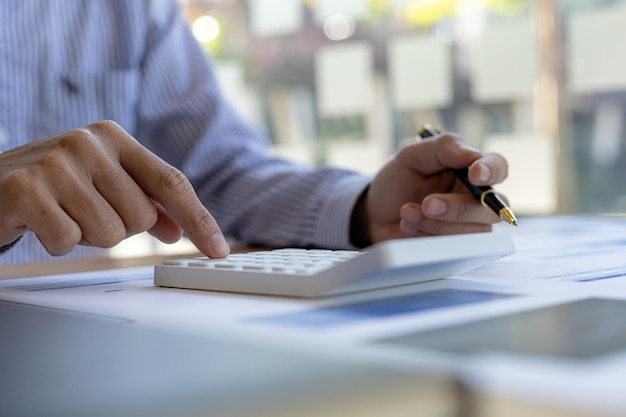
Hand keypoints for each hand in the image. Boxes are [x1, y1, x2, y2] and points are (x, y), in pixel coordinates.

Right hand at [0, 120, 229, 256]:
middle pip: (140, 217)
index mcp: (113, 137)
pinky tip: (40, 222)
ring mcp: (56, 163)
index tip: (218, 250)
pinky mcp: (26, 189)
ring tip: (62, 213)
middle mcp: (88, 142)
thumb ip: (143, 202)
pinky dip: (57, 243)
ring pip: (109, 233)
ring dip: (86, 236)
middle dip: (117, 227)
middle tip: (83, 211)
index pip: (171, 182)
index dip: (199, 219)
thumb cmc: (52, 185)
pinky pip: (68, 241)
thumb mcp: (102, 184)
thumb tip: (179, 229)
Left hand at [351, 132, 508, 244]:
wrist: (375, 214)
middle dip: (457, 208)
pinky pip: (455, 248)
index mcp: (469, 170)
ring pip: (471, 231)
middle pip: (490, 208)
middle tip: (427, 203)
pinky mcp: (455, 247)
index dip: (492, 171)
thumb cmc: (397, 182)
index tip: (475, 174)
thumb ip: (441, 148)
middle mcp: (475, 198)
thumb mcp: (411, 156)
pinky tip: (409, 225)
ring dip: (435, 223)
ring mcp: (467, 225)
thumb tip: (471, 153)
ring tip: (406, 212)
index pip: (498, 167)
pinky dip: (428, 235)